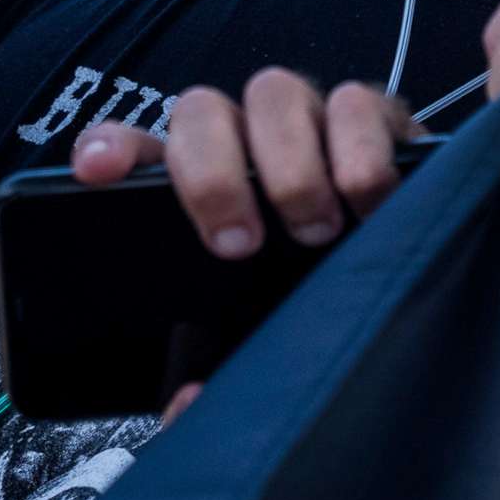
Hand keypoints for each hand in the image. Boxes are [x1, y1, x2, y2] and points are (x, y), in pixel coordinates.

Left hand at [73, 69, 414, 429]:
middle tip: (240, 246)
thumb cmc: (314, 300)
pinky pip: (360, 102)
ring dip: (291, 164)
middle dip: (214, 175)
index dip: (110, 148)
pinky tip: (372, 204)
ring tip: (315, 229)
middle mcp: (245, 141)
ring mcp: (308, 120)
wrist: (402, 278)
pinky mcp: (376, 117)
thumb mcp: (251, 343)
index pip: (131, 146)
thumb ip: (213, 371)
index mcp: (195, 185)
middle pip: (203, 111)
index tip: (97, 175)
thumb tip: (187, 405)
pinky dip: (364, 152)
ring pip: (277, 93)